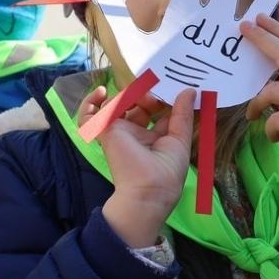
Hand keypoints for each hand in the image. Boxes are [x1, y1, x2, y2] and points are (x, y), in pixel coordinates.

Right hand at [84, 85, 193, 247]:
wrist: (150, 190)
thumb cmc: (167, 171)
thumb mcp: (181, 139)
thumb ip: (183, 114)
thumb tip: (190, 90)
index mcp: (152, 137)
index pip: (153, 111)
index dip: (159, 97)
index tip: (168, 88)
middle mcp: (134, 133)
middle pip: (134, 104)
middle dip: (144, 94)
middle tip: (154, 93)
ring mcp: (118, 131)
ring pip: (115, 105)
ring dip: (125, 95)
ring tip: (137, 94)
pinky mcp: (105, 132)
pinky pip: (88, 116)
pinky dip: (89, 103)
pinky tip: (101, 94)